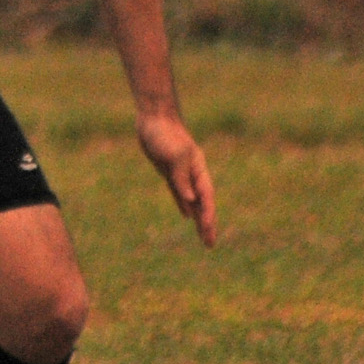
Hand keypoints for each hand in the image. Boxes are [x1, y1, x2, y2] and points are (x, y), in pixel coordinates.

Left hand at [137, 112, 217, 246]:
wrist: (153, 118)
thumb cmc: (164, 134)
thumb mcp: (174, 155)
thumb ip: (182, 178)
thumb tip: (190, 201)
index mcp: (198, 169)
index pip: (206, 198)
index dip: (208, 216)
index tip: (208, 233)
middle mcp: (192, 174)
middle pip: (203, 204)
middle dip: (207, 224)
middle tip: (210, 245)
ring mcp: (181, 173)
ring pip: (192, 201)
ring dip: (198, 218)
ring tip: (203, 236)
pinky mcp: (169, 171)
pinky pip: (179, 194)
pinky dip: (184, 205)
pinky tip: (186, 216)